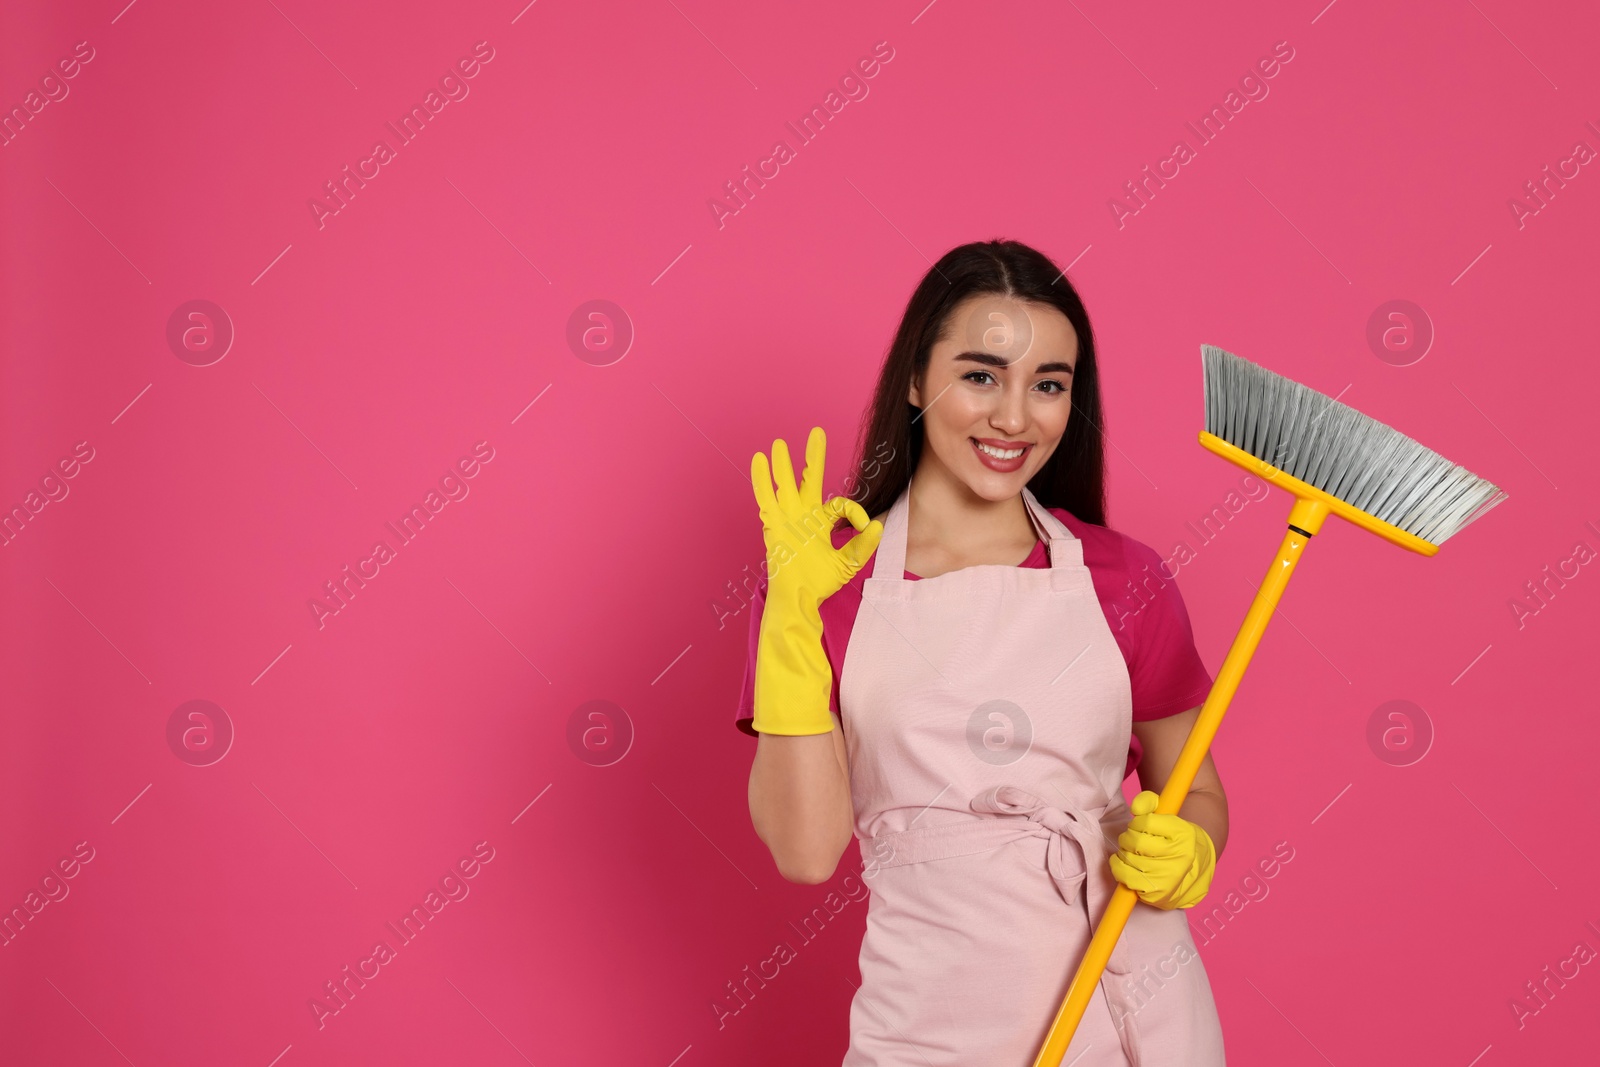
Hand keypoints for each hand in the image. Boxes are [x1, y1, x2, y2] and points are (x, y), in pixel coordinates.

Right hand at [751, 426, 881, 604]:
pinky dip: (761, 479)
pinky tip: (759, 461)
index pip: (840, 504)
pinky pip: (765, 498)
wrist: (800, 597)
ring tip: (780, 443)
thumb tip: (877, 525)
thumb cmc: (820, 583)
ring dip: (782, 464)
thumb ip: (863, 545)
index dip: (855, 511)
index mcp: (821, 522)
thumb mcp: (849, 563)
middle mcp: (803, 516)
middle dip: (813, 456)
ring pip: (784, 484)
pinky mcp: (773, 525)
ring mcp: (787, 518)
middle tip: (816, 432)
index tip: (863, 525)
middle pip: (809, 479)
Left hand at [1107, 790, 1216, 909]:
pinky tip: (1127, 865)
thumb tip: (1135, 807)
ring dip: (1124, 853)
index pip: (1145, 822)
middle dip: (1128, 838)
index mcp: (1184, 834)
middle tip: (1133, 840)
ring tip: (1132, 852)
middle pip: (1136, 842)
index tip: (1140, 826)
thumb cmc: (1174, 840)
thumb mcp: (1167, 815)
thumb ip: (1149, 801)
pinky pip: (1127, 878)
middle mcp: (1180, 857)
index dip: (1137, 822)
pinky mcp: (1157, 894)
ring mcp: (1169, 878)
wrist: (1194, 870)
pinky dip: (1120, 869)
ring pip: (1129, 859)